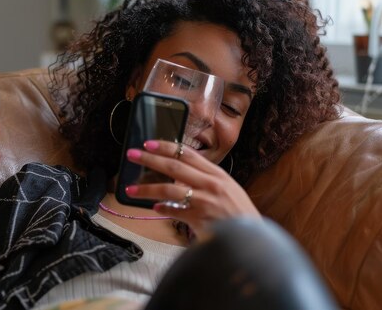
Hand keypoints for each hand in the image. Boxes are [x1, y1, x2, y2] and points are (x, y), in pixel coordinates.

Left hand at [123, 140, 260, 238]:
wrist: (251, 238)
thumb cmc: (238, 213)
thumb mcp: (227, 189)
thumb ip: (206, 180)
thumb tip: (180, 175)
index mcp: (217, 173)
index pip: (186, 153)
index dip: (166, 146)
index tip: (148, 143)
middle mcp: (210, 183)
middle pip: (173, 166)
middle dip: (149, 159)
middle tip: (132, 154)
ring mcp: (204, 200)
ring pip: (167, 189)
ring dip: (146, 189)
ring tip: (129, 189)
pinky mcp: (198, 218)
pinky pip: (173, 211)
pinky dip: (162, 209)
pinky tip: (154, 209)